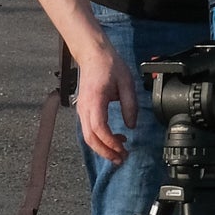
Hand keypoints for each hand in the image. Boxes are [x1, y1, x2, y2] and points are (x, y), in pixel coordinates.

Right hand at [73, 39, 138, 164]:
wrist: (93, 55)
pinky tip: (114, 140)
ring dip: (103, 147)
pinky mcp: (84, 110)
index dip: (110, 141)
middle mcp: (84, 108)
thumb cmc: (111, 66)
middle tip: (121, 159)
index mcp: (95, 101)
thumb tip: (132, 126)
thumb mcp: (127, 82)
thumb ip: (130, 104)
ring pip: (88, 136)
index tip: (123, 147)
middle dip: (105, 151)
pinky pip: (89, 130)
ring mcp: (82, 110)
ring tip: (120, 153)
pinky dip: (100, 139)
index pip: (99, 128)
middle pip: (90, 138)